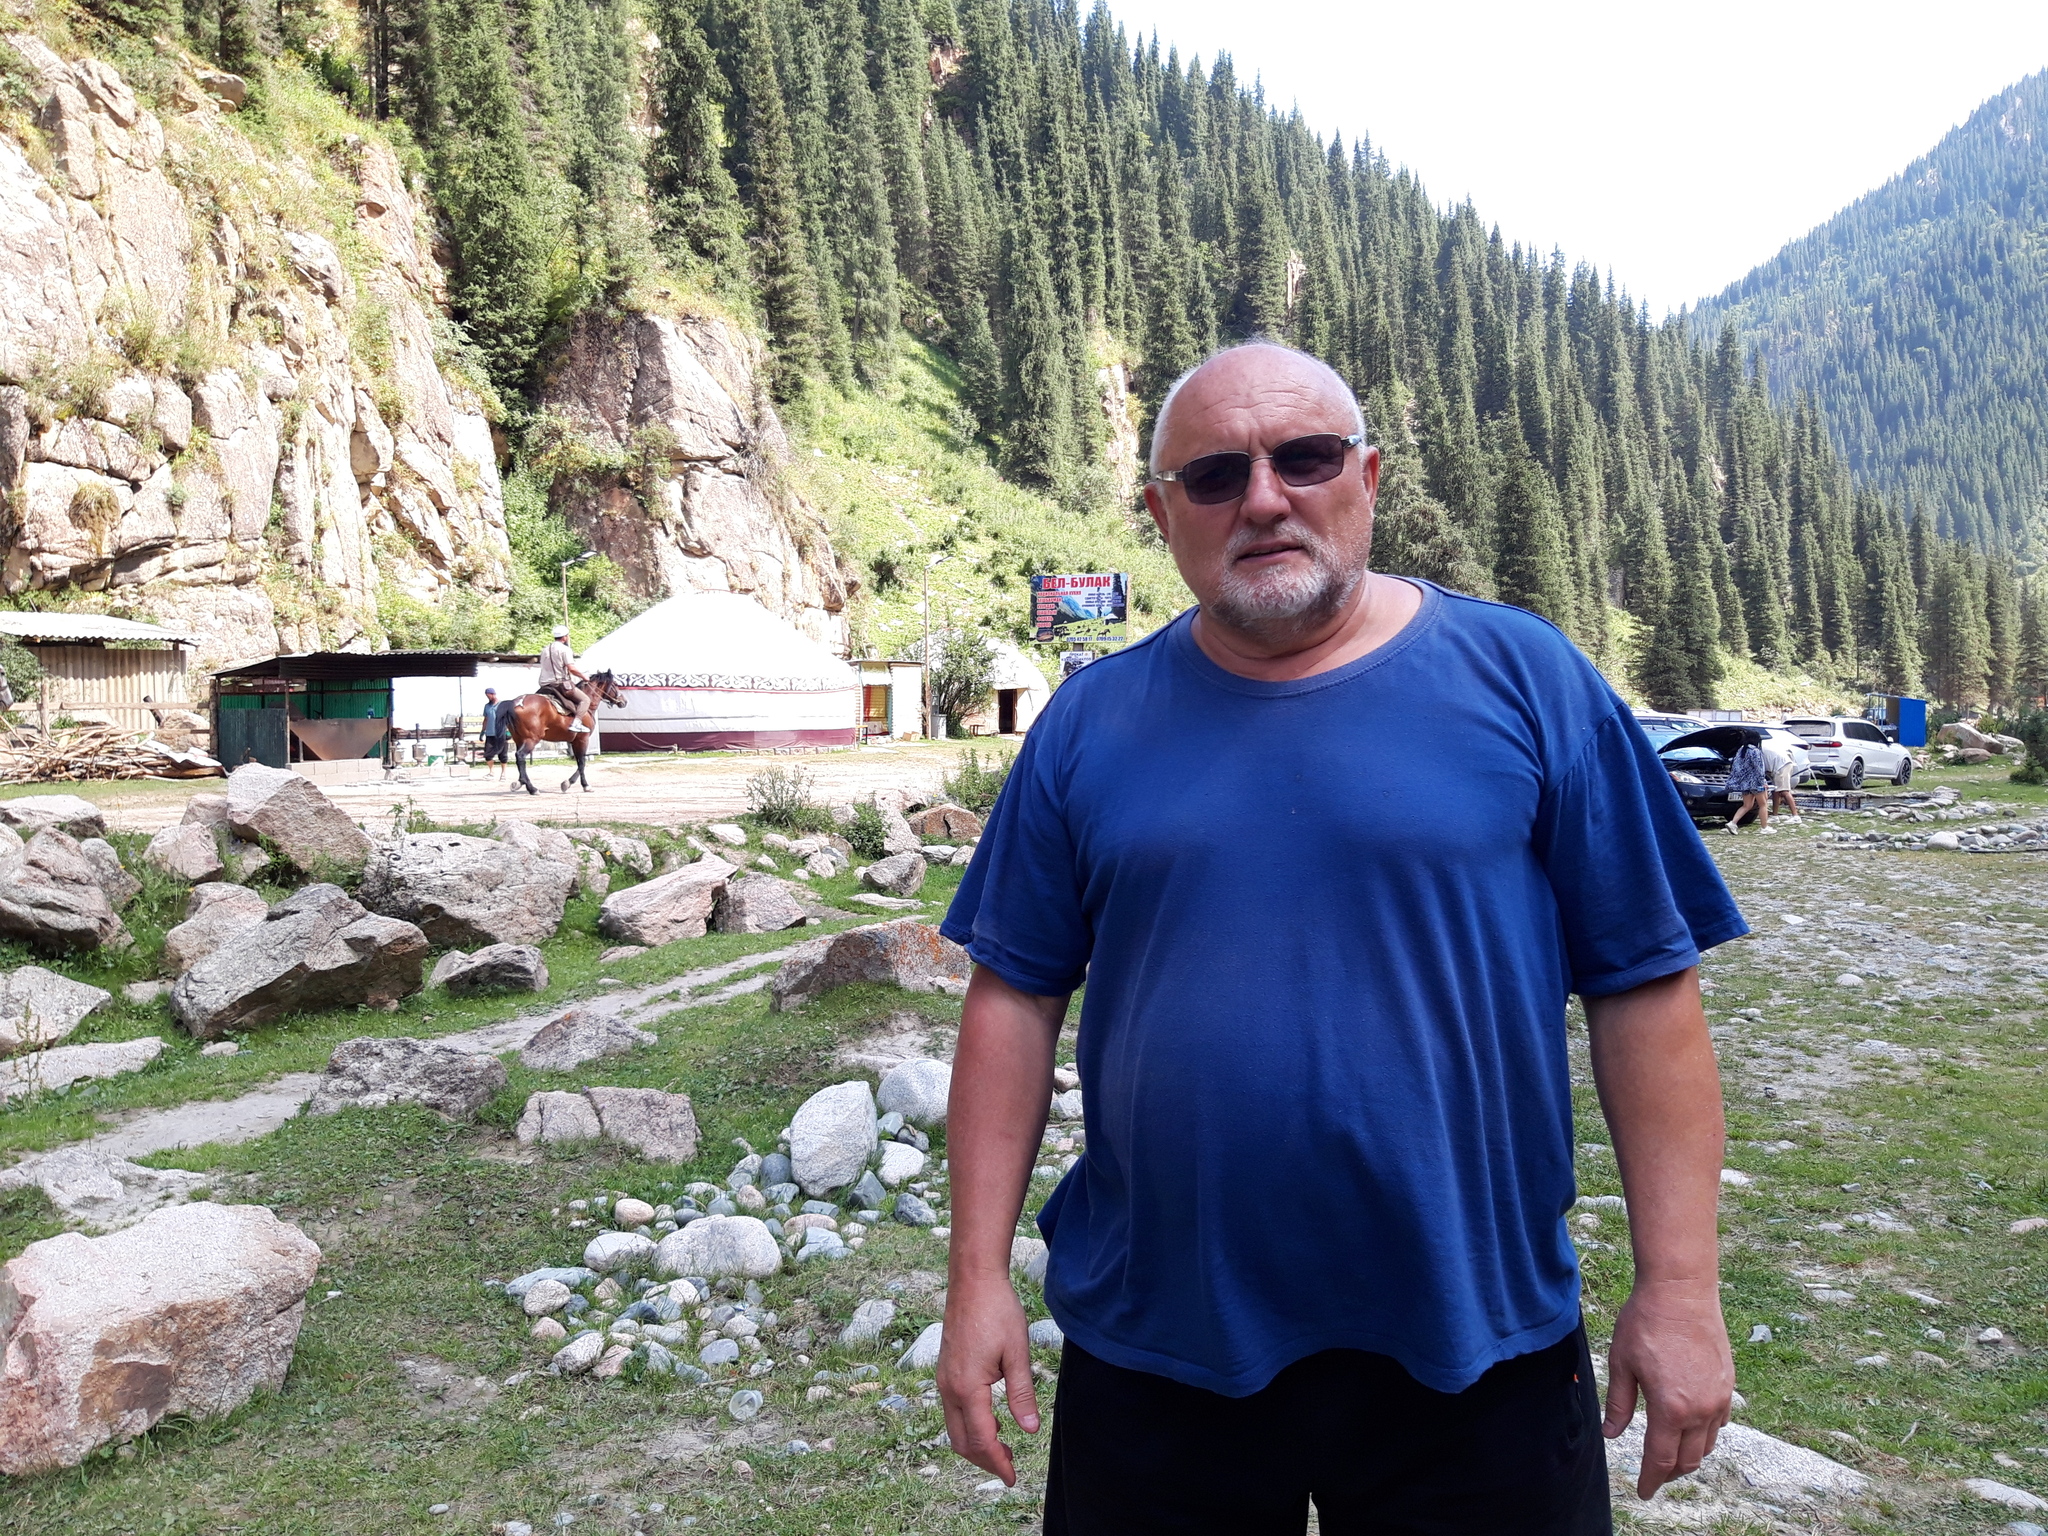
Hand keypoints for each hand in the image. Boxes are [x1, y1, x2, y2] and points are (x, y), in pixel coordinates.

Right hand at [937, 1279, 1041, 1484]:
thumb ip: (1022, 1394)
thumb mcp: (1017, 1353)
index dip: (998, 1462)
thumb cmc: (997, 1311)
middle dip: (985, 1460)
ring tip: (1004, 1446)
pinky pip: (953, 1411)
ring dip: (976, 1444)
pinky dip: (970, 1425)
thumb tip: (1030, 1430)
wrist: (972, 1280)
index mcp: (968, 1388)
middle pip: (962, 1442)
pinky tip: (992, 1420)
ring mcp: (944, 1379)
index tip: (1013, 1477)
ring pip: (954, 1428)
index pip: (981, 1440)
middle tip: (1010, 1468)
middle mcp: (949, 1388)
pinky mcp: (946, 1371)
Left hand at [1601, 1277, 1733, 1497]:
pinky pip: (1719, 1424)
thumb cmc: (1646, 1323)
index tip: (1643, 1492)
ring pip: (1707, 1445)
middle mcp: (1700, 1410)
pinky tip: (1689, 1427)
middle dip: (1669, 1473)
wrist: (1681, 1291)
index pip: (1661, 1460)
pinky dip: (1704, 1434)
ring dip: (1688, 1456)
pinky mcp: (1727, 1385)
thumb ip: (1618, 1404)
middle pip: (1687, 1459)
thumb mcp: (1621, 1363)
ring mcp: (1719, 1398)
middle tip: (1654, 1475)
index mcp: (1670, 1408)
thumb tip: (1612, 1434)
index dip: (1651, 1480)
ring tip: (1670, 1454)